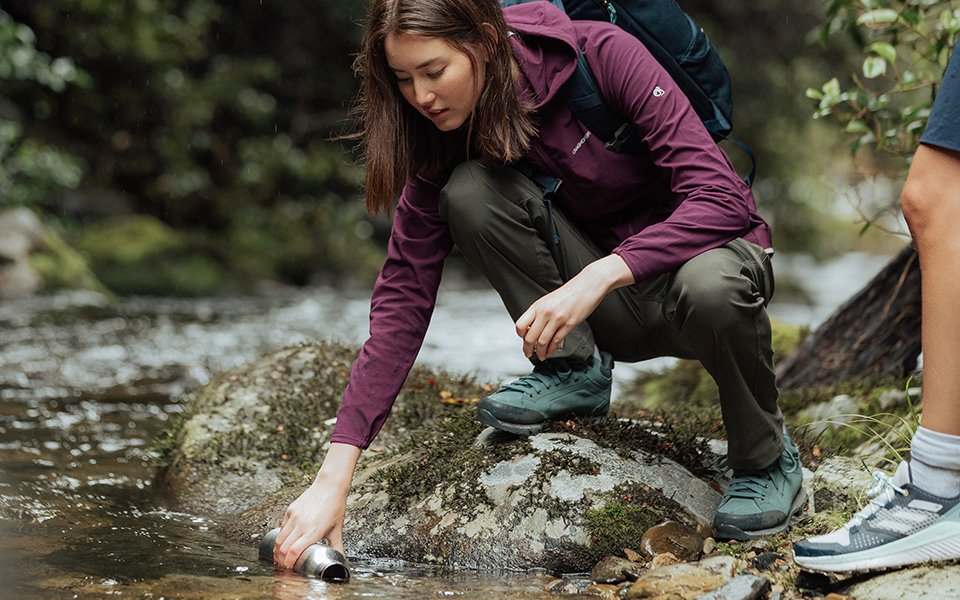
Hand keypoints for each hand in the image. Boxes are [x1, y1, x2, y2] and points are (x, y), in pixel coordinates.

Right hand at [273, 443, 359, 569]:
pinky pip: (282, 527)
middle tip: (284, 566)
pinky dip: (280, 537)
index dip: (289, 563)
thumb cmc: (335, 507)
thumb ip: (337, 546)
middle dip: (281, 560)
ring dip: (278, 550)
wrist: (330, 486)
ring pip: (280, 538)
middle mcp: (302, 525)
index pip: (294, 552)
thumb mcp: (337, 529)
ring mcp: (295, 517)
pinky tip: (283, 543)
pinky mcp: (291, 510)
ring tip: (280, 557)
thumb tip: (341, 559)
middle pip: (284, 548)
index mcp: (314, 532)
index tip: (290, 569)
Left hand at [516, 254, 633, 360]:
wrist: (588, 285)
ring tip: (541, 356)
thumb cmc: (570, 292)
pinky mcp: (570, 324)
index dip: (520, 336)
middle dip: (528, 349)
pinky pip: (557, 341)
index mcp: (538, 306)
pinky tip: (550, 351)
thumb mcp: (548, 300)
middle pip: (530, 337)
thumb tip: (532, 328)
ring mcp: (557, 319)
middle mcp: (545, 312)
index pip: (521, 325)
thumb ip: (539, 313)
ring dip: (540, 352)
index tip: (524, 340)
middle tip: (529, 353)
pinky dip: (551, 349)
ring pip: (542, 342)